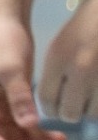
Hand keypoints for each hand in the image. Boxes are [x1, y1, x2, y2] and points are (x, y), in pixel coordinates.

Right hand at [0, 15, 64, 139]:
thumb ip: (20, 98)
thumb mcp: (12, 69)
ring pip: (14, 133)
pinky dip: (38, 131)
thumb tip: (29, 125)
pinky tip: (56, 137)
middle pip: (1, 137)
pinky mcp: (9, 99)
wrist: (5, 20)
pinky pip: (23, 122)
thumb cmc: (1, 40)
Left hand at [42, 0, 97, 123]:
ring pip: (93, 114)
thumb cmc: (87, 24)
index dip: (50, 109)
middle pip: (69, 112)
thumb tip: (53, 98)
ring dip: (90, 111)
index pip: (46, 99)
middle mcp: (81, 69)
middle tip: (74, 107)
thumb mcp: (62, 44)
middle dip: (70, 113)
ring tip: (90, 100)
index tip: (54, 109)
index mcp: (60, 58)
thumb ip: (56, 71)